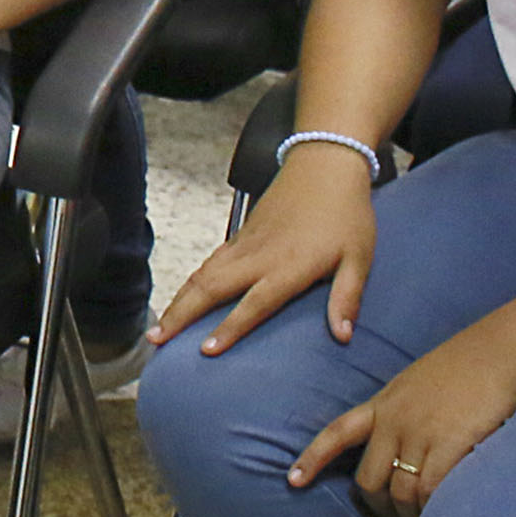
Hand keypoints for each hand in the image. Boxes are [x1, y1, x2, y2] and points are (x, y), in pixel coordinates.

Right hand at [153, 140, 381, 355]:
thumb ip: (347, 298)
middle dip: (181, 315)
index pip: (253, 304)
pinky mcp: (240, 235)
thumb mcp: (358, 258)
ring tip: (159, 326)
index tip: (205, 350)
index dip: (229, 328)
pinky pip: (208, 262)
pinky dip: (190, 283)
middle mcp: (258, 257)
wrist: (323, 166)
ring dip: (178, 300)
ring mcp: (244, 243)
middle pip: (210, 288)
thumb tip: (343, 336)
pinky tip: (182, 296)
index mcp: (288, 266)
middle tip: (157, 341)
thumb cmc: (346, 214)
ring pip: (202, 274)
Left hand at [293, 324, 515, 516]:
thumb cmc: (466, 366)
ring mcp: (420, 433)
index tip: (293, 481)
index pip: (337, 432)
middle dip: (378, 509)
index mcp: (383, 404)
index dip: (313, 459)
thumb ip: (404, 410)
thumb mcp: (418, 382)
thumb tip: (403, 441)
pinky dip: (431, 512)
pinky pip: (430, 491)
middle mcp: (394, 421)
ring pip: (399, 492)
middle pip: (369, 479)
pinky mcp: (449, 444)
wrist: (499, 350)